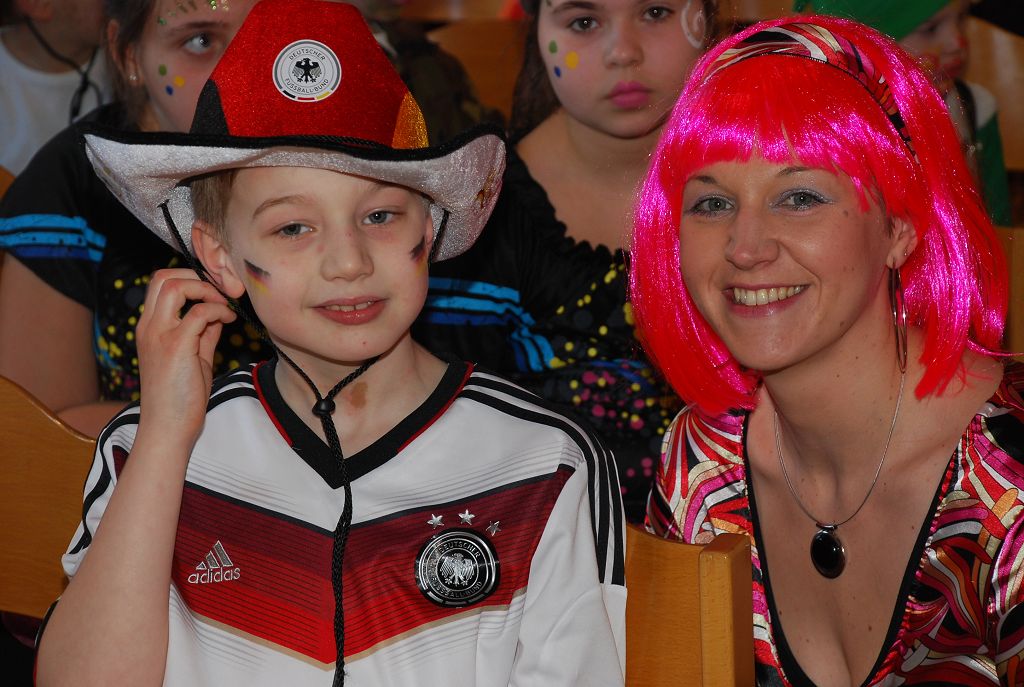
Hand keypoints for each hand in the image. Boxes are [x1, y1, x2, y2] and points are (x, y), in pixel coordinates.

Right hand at [135, 269, 236, 440]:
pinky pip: (199, 312)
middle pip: (163, 277)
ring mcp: (159, 335)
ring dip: (206, 289)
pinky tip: (229, 320)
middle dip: (196, 275)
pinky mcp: (176, 347)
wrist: (168, 428)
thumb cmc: (180, 398)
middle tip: (221, 291)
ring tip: (224, 304)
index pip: (160, 284)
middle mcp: (150, 327)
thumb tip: (218, 314)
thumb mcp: (194, 358)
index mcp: (150, 328)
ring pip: (174, 285)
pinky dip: (218, 310)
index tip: (215, 291)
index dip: (190, 279)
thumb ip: (203, 333)